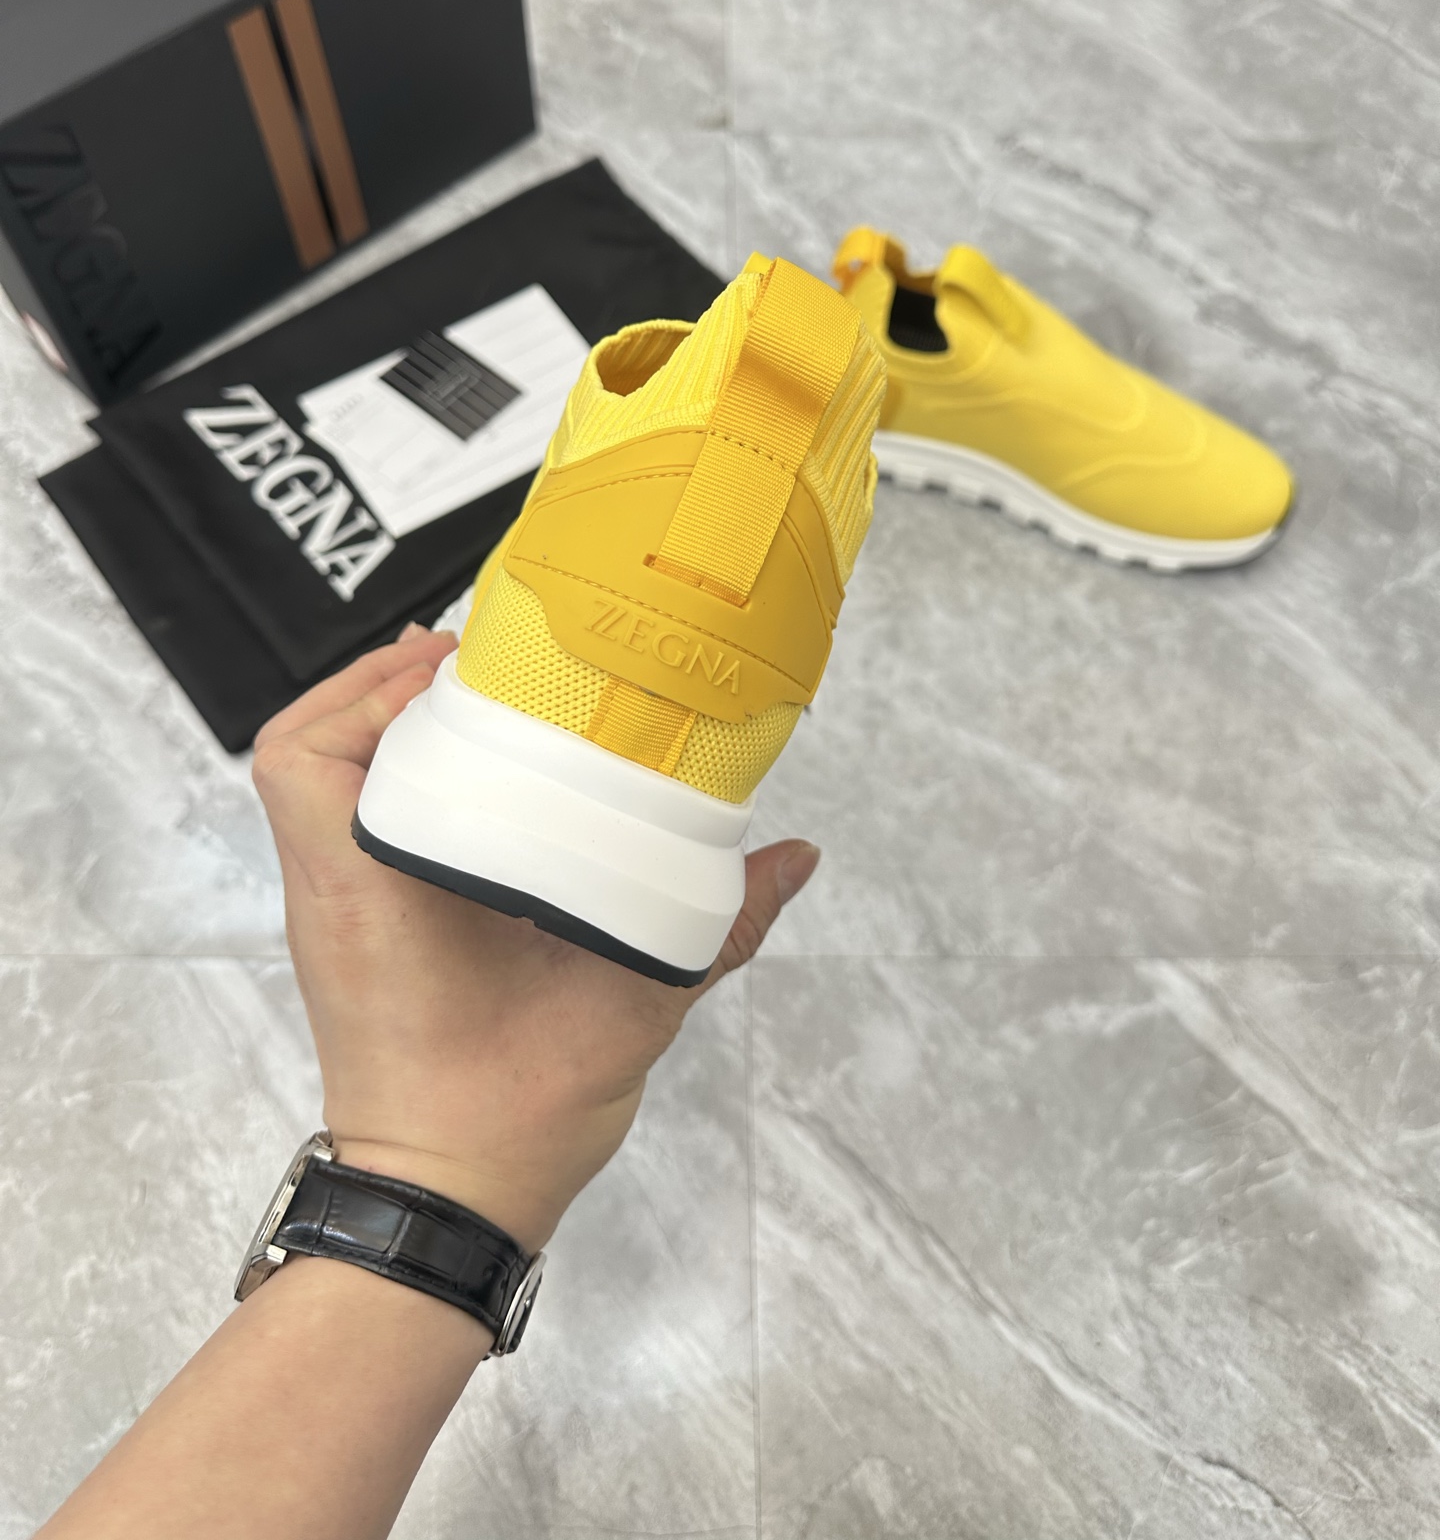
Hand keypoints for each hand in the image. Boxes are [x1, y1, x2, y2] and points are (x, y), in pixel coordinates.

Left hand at [251, 626, 819, 1249]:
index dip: (368, 692)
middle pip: (306, 746)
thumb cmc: (508, 1116)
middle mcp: (333, 891)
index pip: (307, 760)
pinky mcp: (355, 931)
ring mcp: (336, 911)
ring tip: (476, 701)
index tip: (458, 670)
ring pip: (322, 783)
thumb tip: (797, 856)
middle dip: (382, 686)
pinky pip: (346, 824)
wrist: (444, 1208)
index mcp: (371, 892)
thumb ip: (714, 930)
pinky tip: (474, 773)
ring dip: (384, 730)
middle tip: (480, 665)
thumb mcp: (627, 1010)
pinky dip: (392, 780)